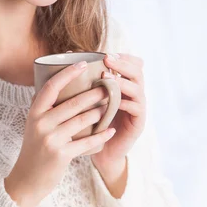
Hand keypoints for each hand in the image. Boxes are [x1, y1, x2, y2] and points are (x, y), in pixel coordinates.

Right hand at [6, 61, 116, 206]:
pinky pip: (87, 142)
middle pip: (72, 103)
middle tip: (109, 86)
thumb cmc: (35, 148)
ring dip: (100, 112)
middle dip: (94, 93)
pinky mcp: (61, 155)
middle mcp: (41, 123)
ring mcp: (51, 139)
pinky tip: (111, 130)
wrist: (27, 179)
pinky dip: (101, 136)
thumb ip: (46, 106)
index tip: (84, 63)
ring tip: (111, 106)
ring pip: (82, 120)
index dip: (68, 73)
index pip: (52, 86)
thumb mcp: (34, 124)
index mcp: (35, 112)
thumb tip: (62, 81)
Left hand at [91, 53, 146, 167]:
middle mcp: (134, 93)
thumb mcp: (89, 98)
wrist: (102, 153)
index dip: (122, 56)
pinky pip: (136, 108)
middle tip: (107, 59)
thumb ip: (84, 78)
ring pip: (138, 88)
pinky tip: (114, 101)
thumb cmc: (93, 123)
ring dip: (121, 81)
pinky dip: (125, 102)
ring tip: (105, 77)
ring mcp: (139, 107)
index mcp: (124, 85)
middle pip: (138, 71)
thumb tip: (68, 54)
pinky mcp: (139, 122)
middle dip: (122, 64)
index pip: (132, 63)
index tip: (106, 53)